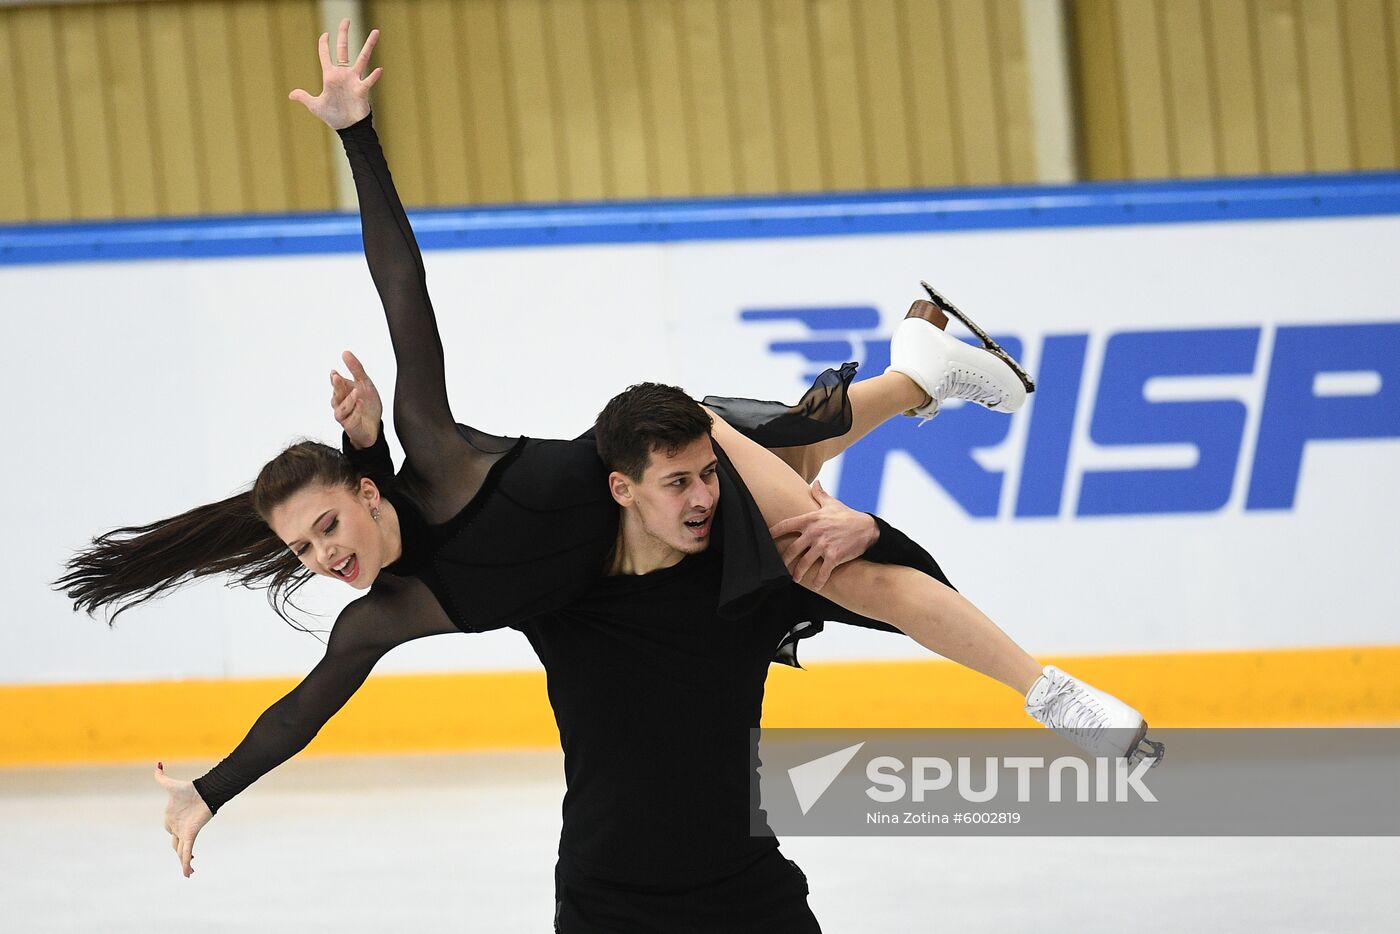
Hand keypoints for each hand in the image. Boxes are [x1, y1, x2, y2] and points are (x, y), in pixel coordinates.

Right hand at [154, 762, 212, 877]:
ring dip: (184, 862)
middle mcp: (177, 827)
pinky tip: (189, 873)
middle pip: (175, 843)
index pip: (169, 829)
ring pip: (180, 851)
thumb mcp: (170, 785)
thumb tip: (157, 765)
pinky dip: (186, 863)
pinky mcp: (190, 835)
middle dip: (180, 852)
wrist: (203, 791)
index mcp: (171, 818)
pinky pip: (186, 852)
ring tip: (189, 872)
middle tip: (186, 859)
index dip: (173, 833)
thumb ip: (161, 777)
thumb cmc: (188, 789)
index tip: (177, 835)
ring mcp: (183, 832)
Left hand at [288, 18, 382, 129]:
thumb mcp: (315, 106)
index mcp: (330, 75)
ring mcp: (354, 80)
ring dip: (368, 46)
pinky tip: (380, 69)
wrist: (348, 127)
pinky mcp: (362, 90)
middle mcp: (343, 74)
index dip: (324, 44)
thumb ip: (304, 98)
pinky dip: (374, 76)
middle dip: (343, 34)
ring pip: (362, 59)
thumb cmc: (333, 116)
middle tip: (346, 20)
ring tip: (376, 32)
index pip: (325, 55)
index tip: (326, 34)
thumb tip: (291, 95)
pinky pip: (369, 81)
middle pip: (343, 49)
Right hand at [331, 350, 382, 449]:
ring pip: (341, 406)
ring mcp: (343, 413)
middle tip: (337, 377)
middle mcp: (340, 402)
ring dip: (348, 399)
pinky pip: (350, 417)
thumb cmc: (366, 404)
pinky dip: (355, 410)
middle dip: (337, 386)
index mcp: (343, 390)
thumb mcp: (365, 383)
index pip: (336, 382)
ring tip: (355, 392)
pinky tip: (360, 404)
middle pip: (336, 393)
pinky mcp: (349, 424)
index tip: (335, 372)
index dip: (335, 378)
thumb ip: (356, 368)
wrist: (374, 424)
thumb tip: (345, 353)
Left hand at [768, 480, 879, 590]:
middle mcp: (814, 532)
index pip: (786, 525)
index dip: (773, 532)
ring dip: (798, 574)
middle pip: (792, 549)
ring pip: (804, 563)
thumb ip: (820, 494)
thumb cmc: (847, 516)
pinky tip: (816, 587)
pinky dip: (819, 581)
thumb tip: (815, 482)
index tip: (766, 538)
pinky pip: (822, 572)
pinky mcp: (834, 556)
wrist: (867, 528)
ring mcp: (824, 545)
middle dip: (784, 560)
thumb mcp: (832, 504)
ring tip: (795, 579)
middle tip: (780, 567)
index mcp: (811, 519)